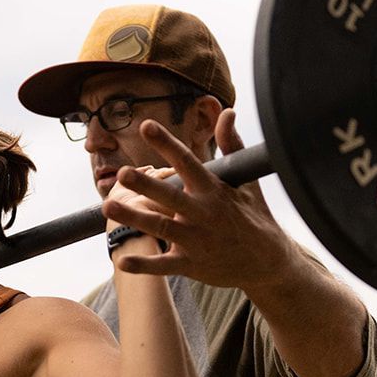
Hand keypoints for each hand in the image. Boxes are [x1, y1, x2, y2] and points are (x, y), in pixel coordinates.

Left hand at [100, 111, 298, 293]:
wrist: (267, 261)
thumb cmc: (254, 215)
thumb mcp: (247, 180)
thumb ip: (232, 145)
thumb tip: (227, 112)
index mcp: (213, 189)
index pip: (186, 161)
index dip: (166, 143)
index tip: (145, 125)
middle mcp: (202, 213)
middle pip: (170, 196)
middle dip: (146, 185)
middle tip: (123, 173)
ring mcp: (196, 240)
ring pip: (161, 227)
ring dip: (134, 218)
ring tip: (108, 207)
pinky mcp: (191, 264)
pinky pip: (163, 265)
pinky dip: (143, 264)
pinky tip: (121, 260)